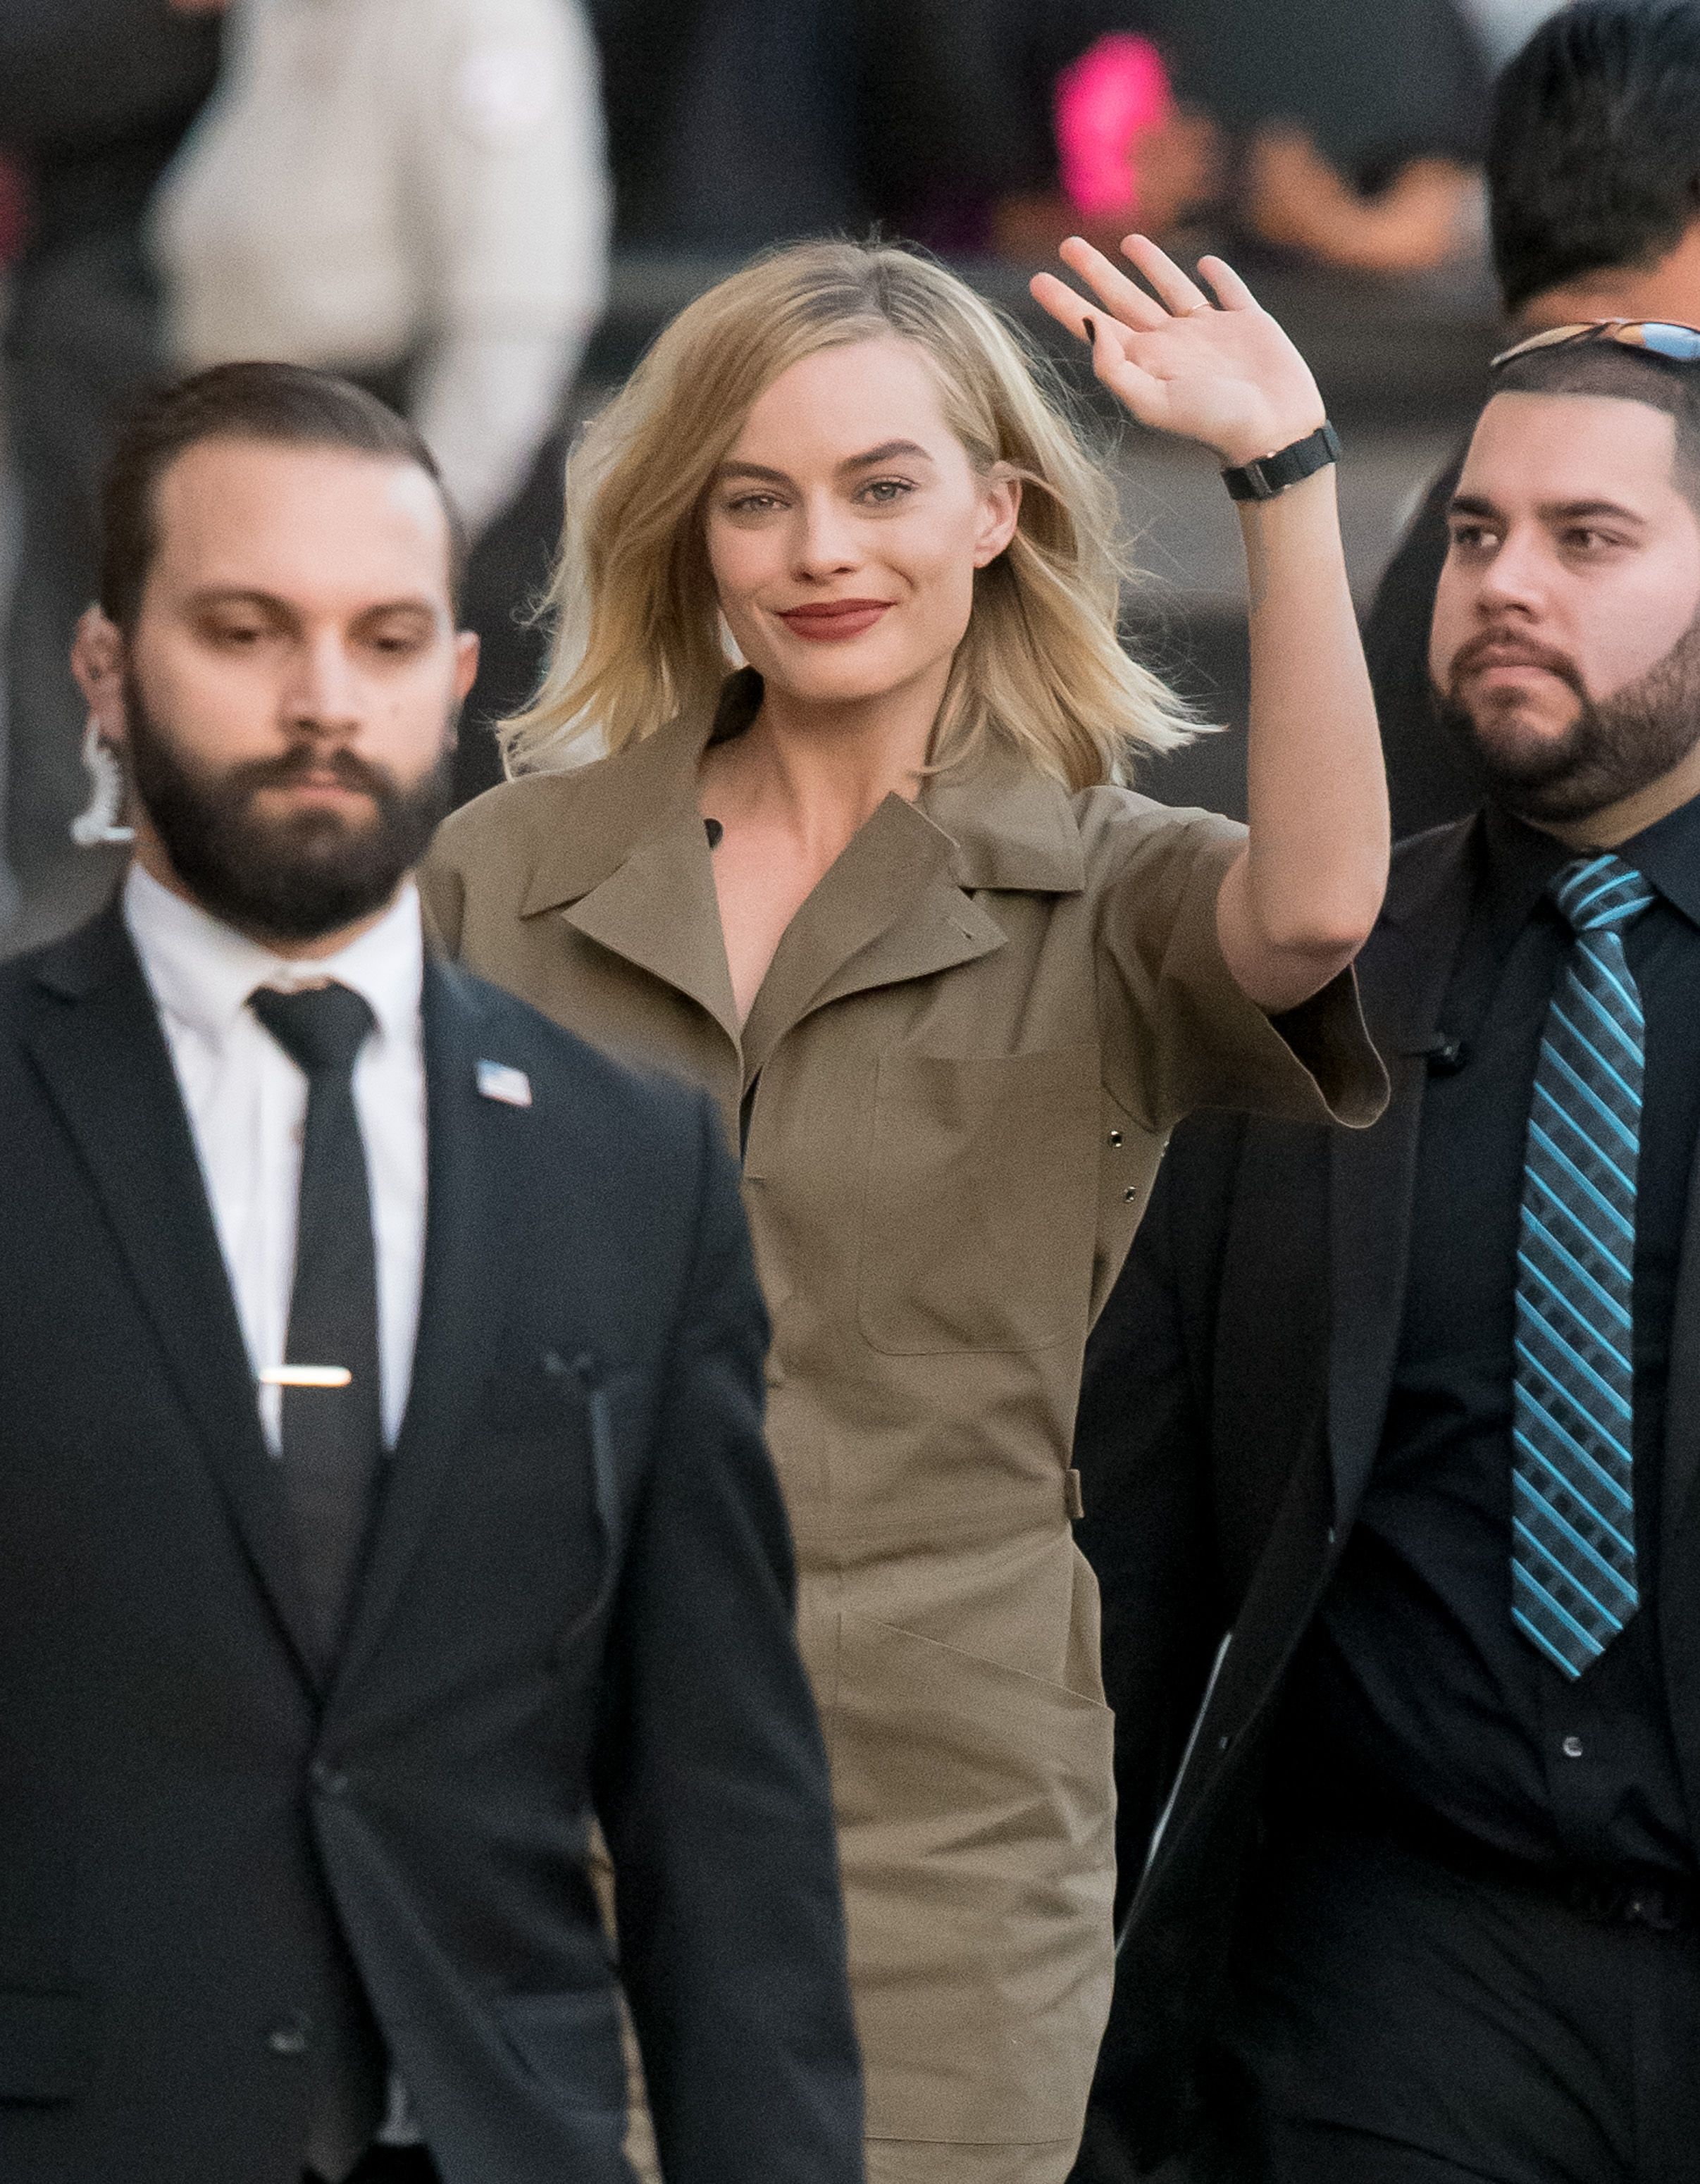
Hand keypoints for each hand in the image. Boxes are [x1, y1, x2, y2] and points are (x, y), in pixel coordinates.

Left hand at [1031, 234, 1325, 468]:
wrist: (1274, 430)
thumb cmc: (1214, 423)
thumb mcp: (1154, 402)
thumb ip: (1116, 368)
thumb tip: (1091, 325)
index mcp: (1147, 361)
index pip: (1095, 324)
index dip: (1065, 304)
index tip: (1038, 279)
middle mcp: (1172, 343)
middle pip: (1123, 298)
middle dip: (1096, 272)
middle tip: (1068, 245)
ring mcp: (1209, 331)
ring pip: (1170, 287)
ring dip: (1150, 263)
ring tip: (1128, 241)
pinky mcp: (1247, 322)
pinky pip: (1227, 291)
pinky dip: (1217, 275)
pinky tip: (1205, 263)